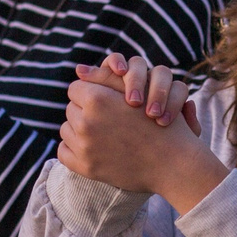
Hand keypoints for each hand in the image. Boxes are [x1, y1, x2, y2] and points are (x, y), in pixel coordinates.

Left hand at [57, 57, 221, 206]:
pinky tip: (96, 150)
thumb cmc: (157, 122)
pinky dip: (75, 151)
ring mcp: (84, 146)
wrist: (172, 163)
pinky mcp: (85, 167)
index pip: (76, 88)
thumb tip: (78, 69)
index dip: (93, 93)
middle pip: (71, 108)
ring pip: (66, 129)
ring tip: (105, 135)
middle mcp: (86, 122)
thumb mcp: (136, 91)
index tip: (107, 103)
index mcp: (97, 99)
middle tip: (109, 120)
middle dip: (86, 111)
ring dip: (80, 130)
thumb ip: (106, 76)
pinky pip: (63, 152)